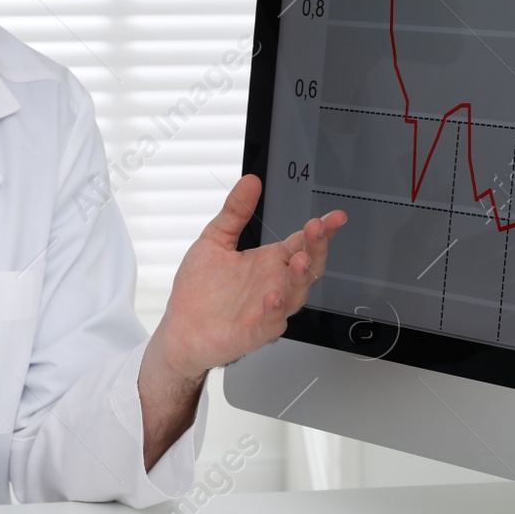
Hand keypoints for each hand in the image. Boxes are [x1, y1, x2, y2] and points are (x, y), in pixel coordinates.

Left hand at [151, 174, 346, 383]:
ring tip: (299, 260)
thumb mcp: (215, 240)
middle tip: (318, 229)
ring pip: (297, 294)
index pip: (302, 242)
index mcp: (270, 262)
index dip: (321, 229)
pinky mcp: (254, 332)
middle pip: (308, 266)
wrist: (180, 328)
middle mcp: (275, 284)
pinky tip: (273, 298)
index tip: (334, 216)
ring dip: (300, 278)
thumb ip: (234, 212)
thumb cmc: (200, 290)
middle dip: (317, 247)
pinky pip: (272, 323)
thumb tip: (250, 181)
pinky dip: (275, 311)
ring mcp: (268, 309)